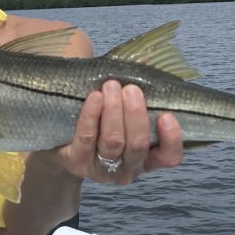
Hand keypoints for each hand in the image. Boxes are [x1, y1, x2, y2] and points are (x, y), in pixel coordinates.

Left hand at [54, 80, 182, 184]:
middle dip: (136, 115)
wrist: (63, 143)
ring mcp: (102, 170)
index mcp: (147, 158)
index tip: (167, 115)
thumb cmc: (103, 121)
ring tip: (112, 86)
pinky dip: (92, 115)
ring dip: (114, 111)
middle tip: (132, 89)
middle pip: (137, 145)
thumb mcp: (125, 111)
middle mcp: (128, 169)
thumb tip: (149, 64)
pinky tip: (95, 97)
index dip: (172, 139)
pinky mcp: (78, 163)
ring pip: (113, 142)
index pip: (169, 157)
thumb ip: (140, 95)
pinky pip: (87, 138)